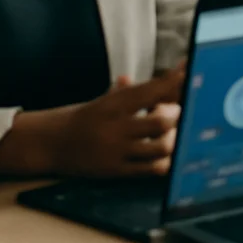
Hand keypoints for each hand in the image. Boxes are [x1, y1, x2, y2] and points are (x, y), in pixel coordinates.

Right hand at [49, 69, 184, 177]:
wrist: (50, 143)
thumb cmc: (87, 117)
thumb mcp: (109, 98)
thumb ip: (143, 89)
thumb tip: (176, 71)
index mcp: (116, 103)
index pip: (152, 90)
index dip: (176, 82)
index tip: (192, 73)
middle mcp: (117, 126)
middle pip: (161, 121)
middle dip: (177, 116)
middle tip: (179, 111)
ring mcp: (116, 151)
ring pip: (159, 147)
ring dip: (174, 138)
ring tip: (174, 132)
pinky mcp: (115, 171)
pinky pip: (149, 169)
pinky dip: (166, 161)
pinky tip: (169, 154)